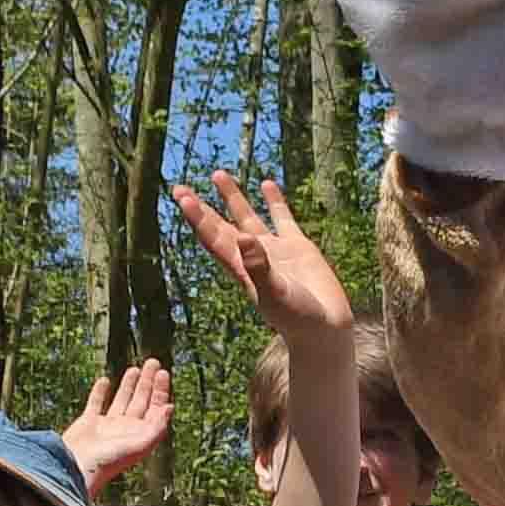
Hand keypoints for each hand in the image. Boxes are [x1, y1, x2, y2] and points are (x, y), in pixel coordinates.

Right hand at [60, 362, 175, 490]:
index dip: (160, 391)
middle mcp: (126, 429)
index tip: (163, 373)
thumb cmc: (109, 461)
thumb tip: (170, 407)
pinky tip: (105, 380)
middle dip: (147, 382)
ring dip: (129, 385)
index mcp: (140, 434)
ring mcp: (107, 426)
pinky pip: (95, 403)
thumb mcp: (140, 445)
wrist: (78, 467)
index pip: (155, 408)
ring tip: (135, 368)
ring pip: (121, 400)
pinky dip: (100, 392)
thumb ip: (157, 427)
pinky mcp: (88, 423)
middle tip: (153, 362)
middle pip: (141, 401)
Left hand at [168, 170, 355, 343]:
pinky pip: (282, 219)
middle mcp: (253, 258)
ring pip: (248, 218)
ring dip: (233, 198)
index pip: (213, 239)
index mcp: (242, 269)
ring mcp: (275, 251)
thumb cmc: (297, 319)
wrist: (325, 330)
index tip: (183, 198)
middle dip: (202, 209)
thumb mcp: (276, 294)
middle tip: (180, 189)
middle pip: (221, 228)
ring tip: (218, 175)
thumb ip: (259, 266)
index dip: (198, 219)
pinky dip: (274, 202)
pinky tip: (267, 184)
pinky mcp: (298, 248)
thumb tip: (242, 236)